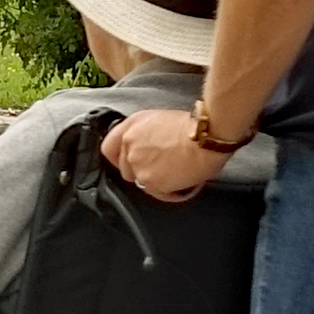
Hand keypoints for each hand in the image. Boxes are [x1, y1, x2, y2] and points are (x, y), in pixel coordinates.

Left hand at [103, 108, 226, 202]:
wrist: (205, 138)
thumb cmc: (192, 127)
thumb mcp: (160, 120)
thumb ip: (144, 134)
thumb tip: (146, 147)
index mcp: (131, 128)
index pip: (108, 149)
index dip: (119, 158)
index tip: (129, 163)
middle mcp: (129, 146)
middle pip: (126, 170)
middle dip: (143, 171)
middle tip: (164, 166)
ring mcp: (138, 166)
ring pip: (142, 183)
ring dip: (157, 181)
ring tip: (177, 171)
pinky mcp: (150, 182)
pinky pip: (157, 193)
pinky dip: (169, 191)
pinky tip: (182, 180)